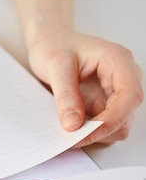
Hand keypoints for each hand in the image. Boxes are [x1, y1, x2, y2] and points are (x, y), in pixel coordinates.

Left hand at [26, 26, 142, 146]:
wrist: (50, 41)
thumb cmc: (54, 45)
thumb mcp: (55, 66)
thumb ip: (65, 95)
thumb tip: (73, 125)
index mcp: (118, 62)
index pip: (130, 97)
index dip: (111, 120)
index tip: (85, 133)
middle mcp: (124, 78)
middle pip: (126, 116)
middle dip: (99, 131)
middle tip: (69, 138)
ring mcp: (116, 93)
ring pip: (117, 125)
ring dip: (94, 133)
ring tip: (66, 131)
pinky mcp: (105, 103)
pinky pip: (103, 125)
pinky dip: (88, 131)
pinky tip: (69, 126)